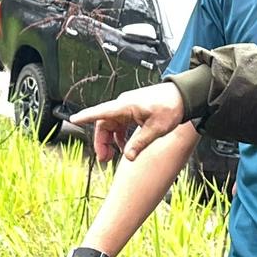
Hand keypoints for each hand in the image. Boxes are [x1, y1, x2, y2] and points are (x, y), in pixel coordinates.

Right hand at [69, 82, 187, 161]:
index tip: (73, 119)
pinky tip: (125, 147)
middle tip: (104, 159)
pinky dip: (120, 136)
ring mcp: (128, 107)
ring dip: (110, 140)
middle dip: (101, 141)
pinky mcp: (133, 111)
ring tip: (113, 156)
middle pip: (104, 123)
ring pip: (111, 125)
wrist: (183, 97)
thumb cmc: (171, 107)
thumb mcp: (156, 129)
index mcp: (126, 106)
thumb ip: (140, 143)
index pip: (101, 112)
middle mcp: (124, 105)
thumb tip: (128, 157)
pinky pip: (120, 125)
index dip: (86, 116)